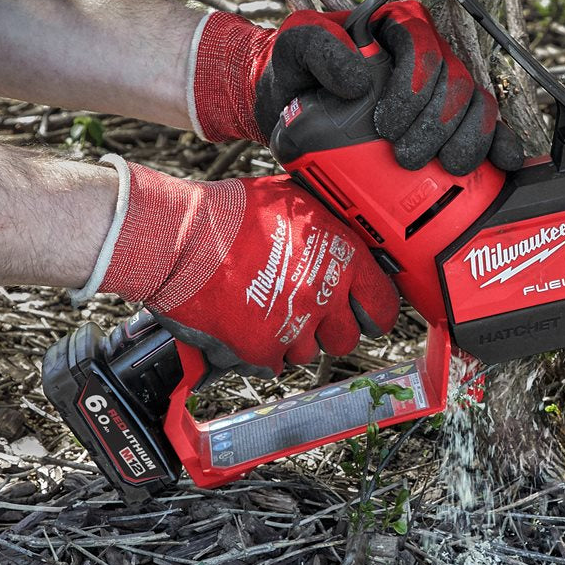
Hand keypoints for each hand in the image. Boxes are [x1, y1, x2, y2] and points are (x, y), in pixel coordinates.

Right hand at [85, 158, 398, 376]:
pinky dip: (259, 352)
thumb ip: (327, 225)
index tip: (363, 312)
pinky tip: (245, 324)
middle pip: (346, 338)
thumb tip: (346, 232)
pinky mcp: (261, 350)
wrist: (181, 239)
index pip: (383, 305)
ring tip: (266, 309)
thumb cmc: (231, 214)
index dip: (373, 311)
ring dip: (292, 339)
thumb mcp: (294, 200)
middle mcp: (323, 295)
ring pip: (308, 353)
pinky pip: (273, 365)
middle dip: (329, 328)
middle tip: (306, 311)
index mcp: (341, 257)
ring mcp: (294, 327)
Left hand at [187, 3, 523, 174]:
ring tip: (443, 168)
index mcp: (396, 27)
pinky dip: (498, 145)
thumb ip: (317, 47)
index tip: (384, 125)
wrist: (291, 107)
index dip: (415, 86)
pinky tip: (501, 164)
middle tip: (405, 158)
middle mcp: (428, 56)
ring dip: (467, 139)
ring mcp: (443, 91)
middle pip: (456, 82)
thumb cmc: (295, 71)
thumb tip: (359, 78)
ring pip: (476, 106)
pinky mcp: (452, 122)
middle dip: (437, 124)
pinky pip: (488, 128)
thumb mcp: (293, 48)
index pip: (423, 47)